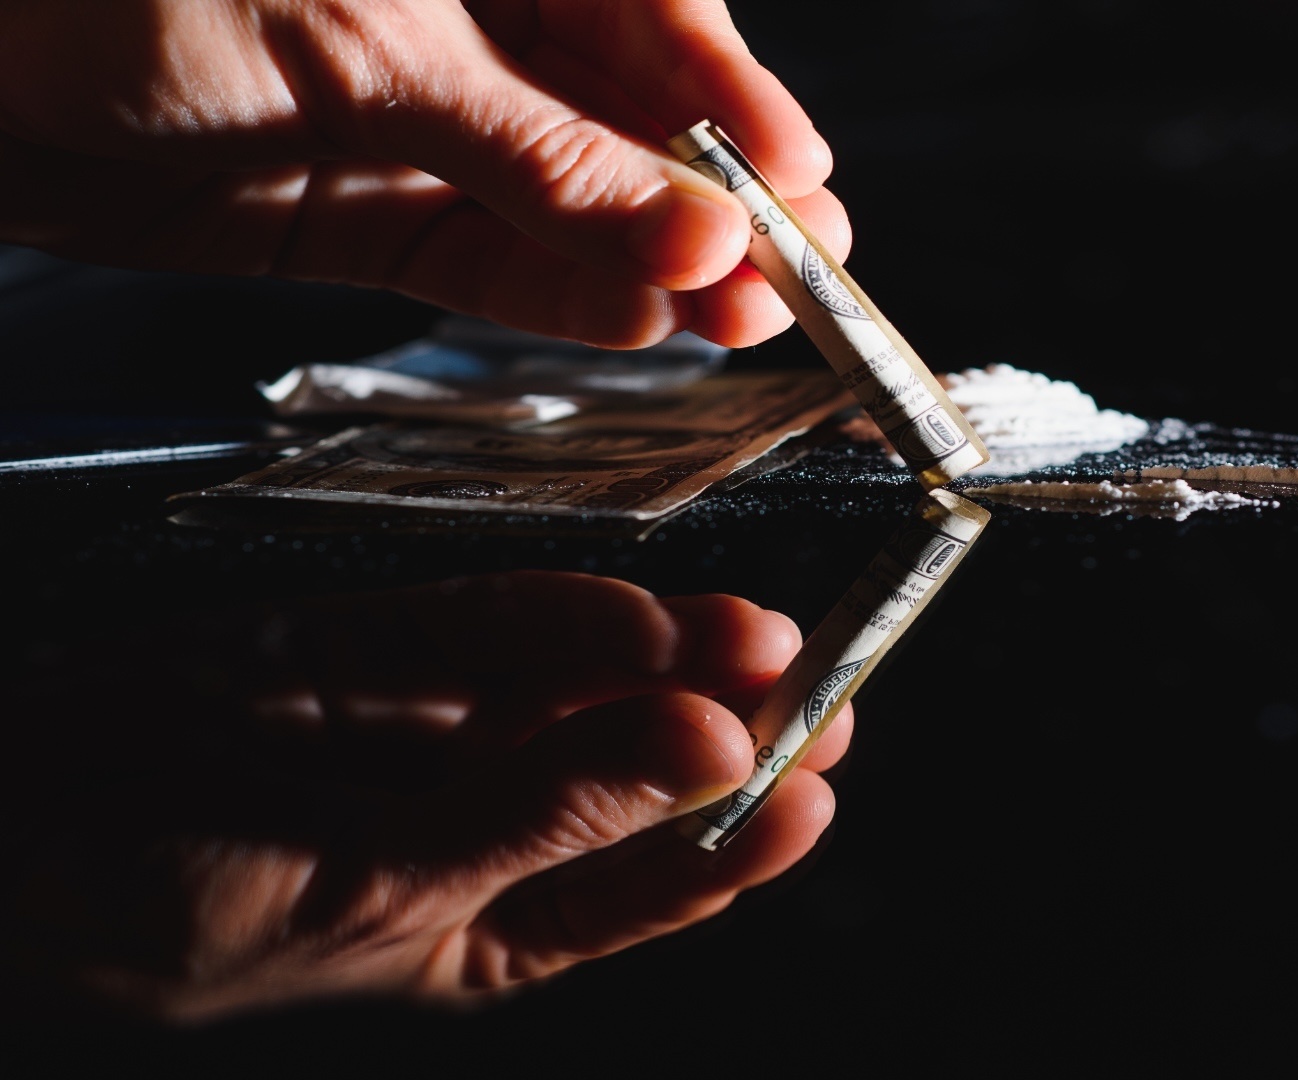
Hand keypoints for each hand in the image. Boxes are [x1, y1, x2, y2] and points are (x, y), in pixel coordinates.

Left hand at [0, 0, 849, 348]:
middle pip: (620, 111)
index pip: (648, 7)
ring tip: (738, 318)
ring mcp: (402, 113)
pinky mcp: (351, 205)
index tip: (800, 187)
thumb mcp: (366, 46)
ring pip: (561, 196)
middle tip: (797, 274)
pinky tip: (635, 320)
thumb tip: (689, 231)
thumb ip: (539, 152)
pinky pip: (478, 254)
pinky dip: (554, 292)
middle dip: (710, 195)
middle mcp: (454, 13)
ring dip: (650, 260)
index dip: (731, 102)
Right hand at [0, 570, 846, 1020]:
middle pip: (627, 777)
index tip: (819, 788)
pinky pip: (482, 625)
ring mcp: (418, 727)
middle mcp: (465, 826)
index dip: (736, 842)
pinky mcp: (365, 644)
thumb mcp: (372, 896)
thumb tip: (713, 759)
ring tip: (753, 640)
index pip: (642, 888)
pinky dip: (558, 617)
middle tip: (817, 691)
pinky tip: (637, 616)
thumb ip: (543, 820)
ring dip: (664, 666)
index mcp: (476, 930)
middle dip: (724, 739)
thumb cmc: (156, 905)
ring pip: (572, 691)